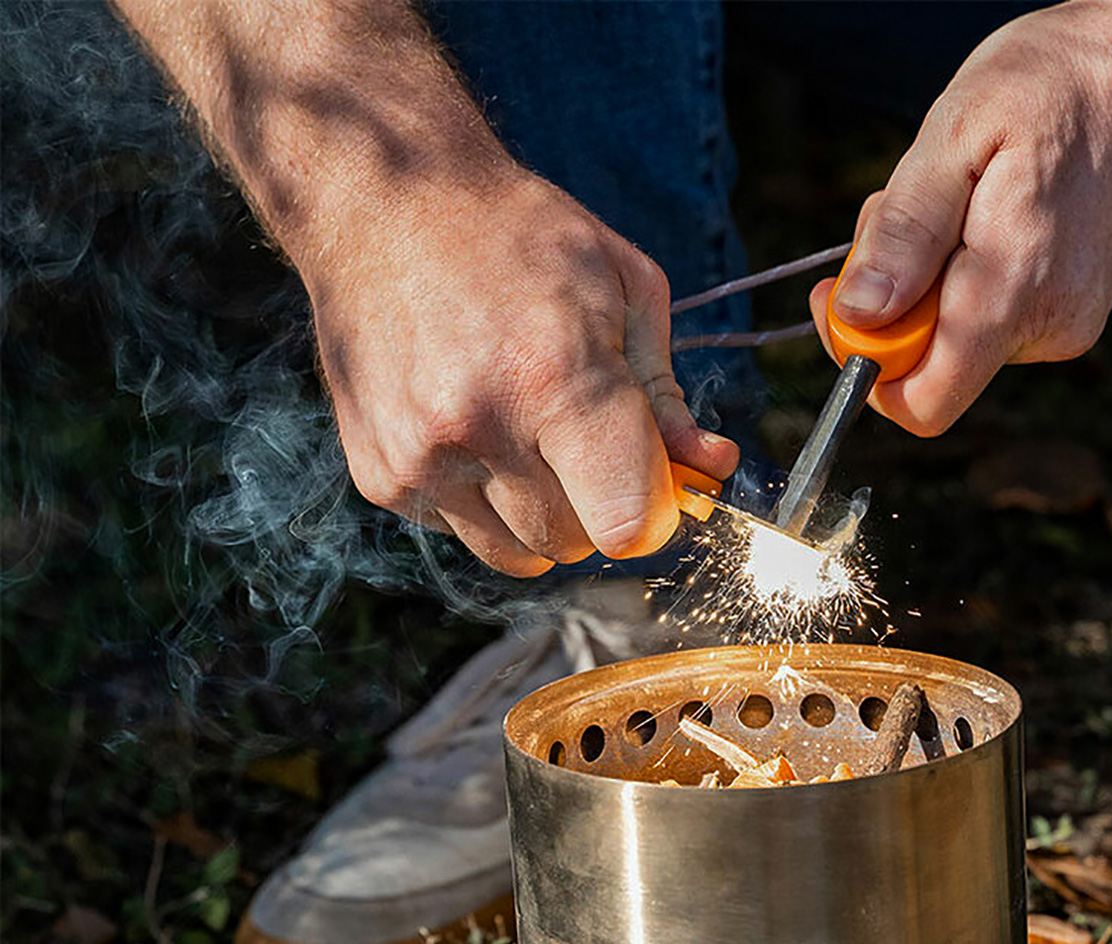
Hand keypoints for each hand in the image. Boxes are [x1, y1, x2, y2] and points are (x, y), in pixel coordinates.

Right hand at [306, 163, 737, 575]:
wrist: (380, 200)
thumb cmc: (518, 238)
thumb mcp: (622, 289)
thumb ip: (667, 395)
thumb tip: (712, 470)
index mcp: (558, 376)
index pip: (628, 524)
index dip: (653, 515)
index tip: (652, 484)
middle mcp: (482, 425)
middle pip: (577, 543)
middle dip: (596, 506)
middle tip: (584, 443)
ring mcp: (420, 457)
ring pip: (519, 554)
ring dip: (539, 516)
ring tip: (525, 436)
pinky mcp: (378, 475)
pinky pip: (461, 534)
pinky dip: (480, 502)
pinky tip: (470, 430)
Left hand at [810, 0, 1111, 436]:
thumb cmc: (1059, 83)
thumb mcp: (956, 134)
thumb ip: (905, 234)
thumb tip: (860, 316)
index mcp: (1016, 290)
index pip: (924, 402)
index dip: (865, 367)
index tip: (842, 305)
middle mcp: (1049, 328)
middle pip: (929, 367)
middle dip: (893, 301)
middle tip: (904, 210)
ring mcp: (1066, 327)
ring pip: (954, 339)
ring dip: (926, 281)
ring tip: (958, 194)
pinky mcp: (1070, 315)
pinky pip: (986, 319)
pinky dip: (961, 275)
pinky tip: (984, 210)